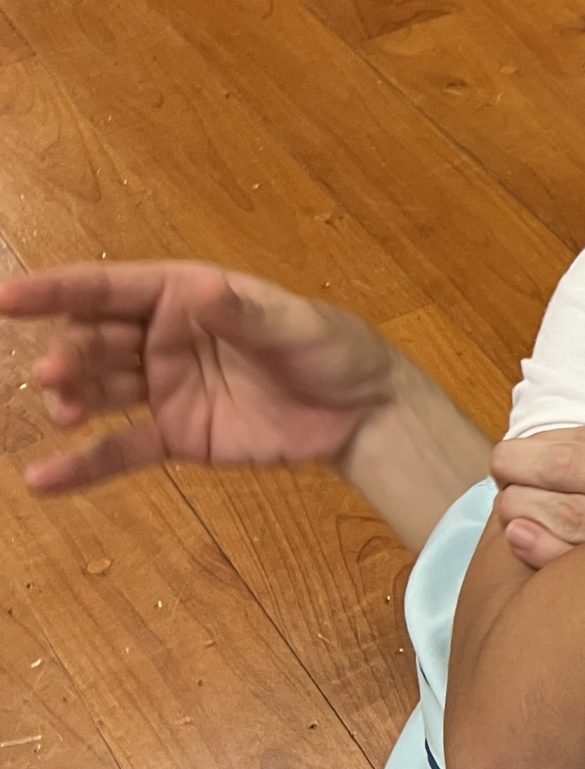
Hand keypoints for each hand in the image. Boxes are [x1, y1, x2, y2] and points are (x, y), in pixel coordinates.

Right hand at [1, 261, 402, 489]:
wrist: (364, 414)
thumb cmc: (335, 352)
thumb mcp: (297, 327)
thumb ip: (245, 315)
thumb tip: (201, 291)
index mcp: (187, 296)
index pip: (112, 289)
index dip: (59, 290)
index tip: (7, 298)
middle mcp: (164, 338)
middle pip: (98, 341)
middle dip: (71, 353)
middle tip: (54, 373)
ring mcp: (166, 388)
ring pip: (103, 390)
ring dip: (73, 399)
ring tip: (63, 413)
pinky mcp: (177, 435)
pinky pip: (123, 448)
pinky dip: (85, 464)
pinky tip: (43, 480)